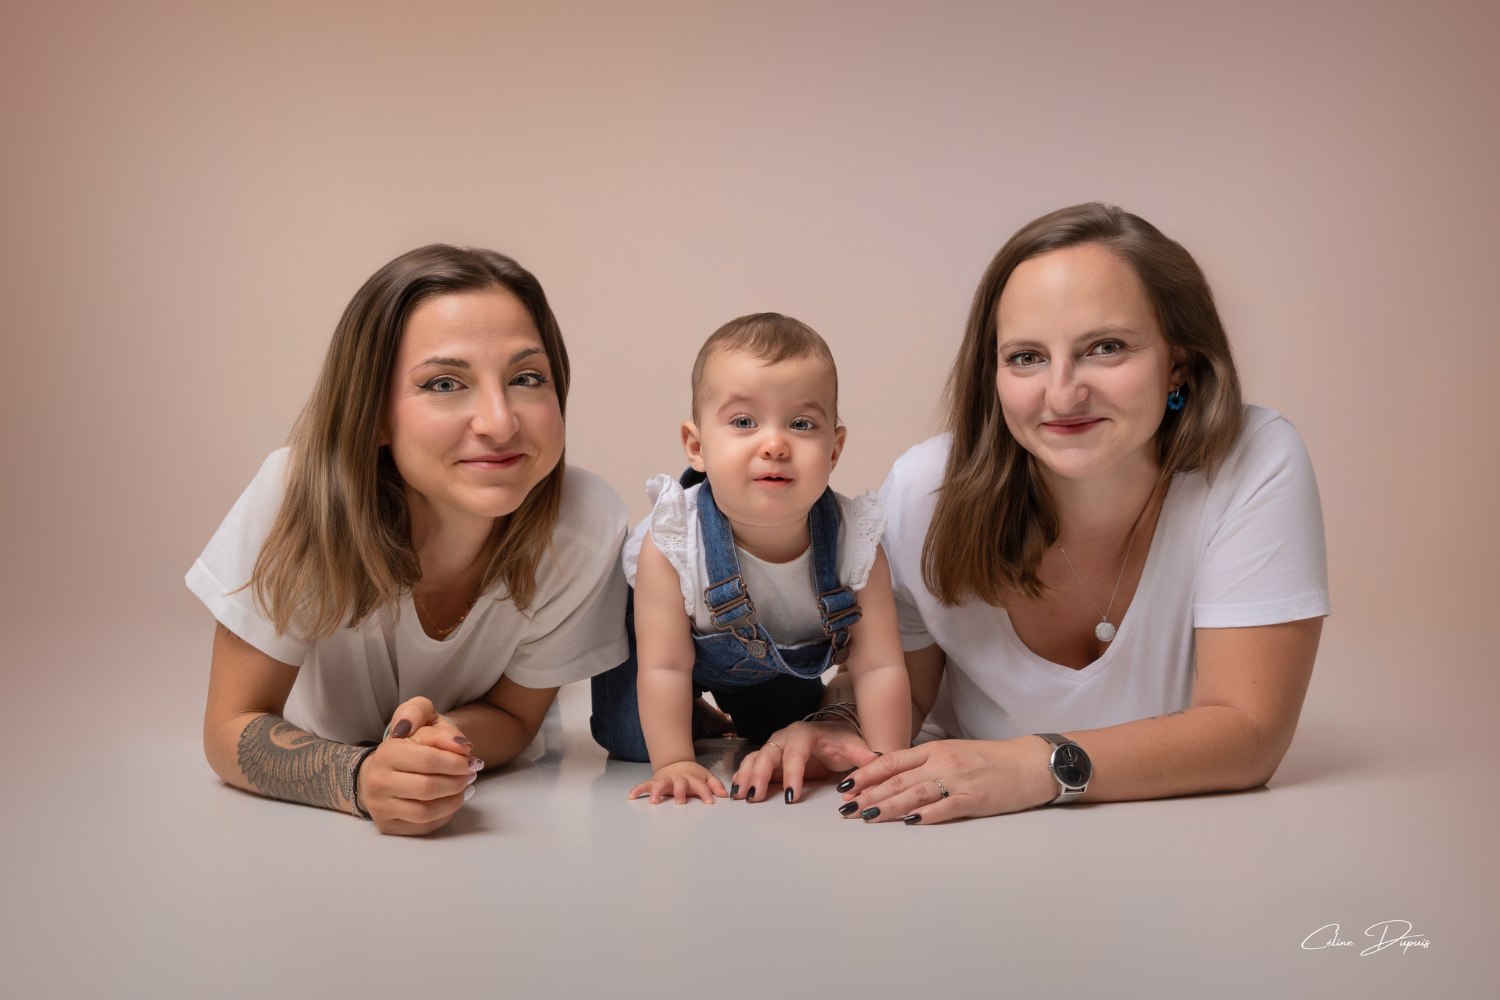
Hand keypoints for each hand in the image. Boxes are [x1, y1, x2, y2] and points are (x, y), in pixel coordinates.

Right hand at [358, 697, 482, 835]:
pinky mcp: (387, 825)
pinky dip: (444, 815)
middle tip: (470, 775)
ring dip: (453, 801)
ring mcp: (380, 806)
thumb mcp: (424, 722)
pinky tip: (450, 801)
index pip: (428, 760)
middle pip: (428, 788)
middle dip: (457, 782)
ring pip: (426, 812)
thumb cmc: (409, 743)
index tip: (470, 761)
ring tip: (464, 788)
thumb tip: (462, 745)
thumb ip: (441, 730)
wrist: (384, 768)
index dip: (456, 763)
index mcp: (387, 753)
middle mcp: (377, 781)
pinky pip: (423, 827)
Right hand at [629, 760, 727, 803]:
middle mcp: (678, 779)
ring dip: (657, 791)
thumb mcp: (706, 777)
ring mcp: (665, 780)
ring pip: (661, 784)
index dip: (706, 793)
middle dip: (680, 792)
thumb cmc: (692, 776)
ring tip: (654, 801)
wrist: (676, 764)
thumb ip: (715, 786)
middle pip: (679, 783)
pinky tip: (631, 796)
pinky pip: (644, 785)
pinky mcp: (654, 782)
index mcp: (692, 778)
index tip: (710, 802)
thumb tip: (725, 795)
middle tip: (680, 801)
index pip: (700, 785)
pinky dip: (638, 790)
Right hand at [731, 721, 878, 802]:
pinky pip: (750, 765)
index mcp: (804, 734)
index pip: (796, 753)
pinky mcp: (767, 759)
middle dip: (760, 775)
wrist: (830, 734)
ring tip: (740, 796)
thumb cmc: (839, 742)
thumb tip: (878, 761)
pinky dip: (742, 777)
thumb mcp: (853, 747)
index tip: (792, 796)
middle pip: (768, 754)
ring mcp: (774, 748)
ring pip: (754, 759)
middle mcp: (784, 738)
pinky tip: (737, 792)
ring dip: (746, 776)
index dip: (792, 774)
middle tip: (756, 797)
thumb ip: (864, 756)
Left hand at [835, 738, 1054, 823]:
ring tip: (867, 817)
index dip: (865, 774)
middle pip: (898, 779)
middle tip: (845, 809)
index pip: (891, 761)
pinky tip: (909, 822)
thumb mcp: (954, 753)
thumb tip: (894, 779)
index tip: (845, 787)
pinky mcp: (975, 799)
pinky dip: (926, 815)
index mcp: (935, 749)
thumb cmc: (992, 760)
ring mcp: (958, 780)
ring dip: (888, 806)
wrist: (1030, 763)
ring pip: (915, 793)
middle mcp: (942, 762)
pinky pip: (946, 807)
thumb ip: (926, 764)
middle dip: (868, 795)